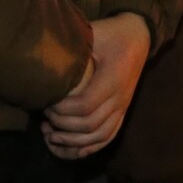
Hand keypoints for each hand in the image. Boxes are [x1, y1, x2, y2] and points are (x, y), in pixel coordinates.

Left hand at [42, 12, 149, 159]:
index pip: (85, 106)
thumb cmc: (112, 33)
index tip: (46, 104)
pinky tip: (70, 149)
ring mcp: (123, 107)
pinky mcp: (123, 112)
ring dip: (73, 142)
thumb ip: (73, 47)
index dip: (62, 110)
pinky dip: (89, 148)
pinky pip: (108, 137)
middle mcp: (120, 98)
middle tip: (44, 120)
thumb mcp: (93, 33)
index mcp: (112, 79)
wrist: (139, 36)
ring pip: (99, 137)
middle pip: (89, 125)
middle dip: (62, 126)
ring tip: (50, 136)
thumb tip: (42, 57)